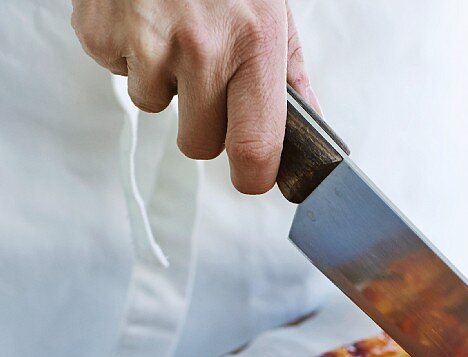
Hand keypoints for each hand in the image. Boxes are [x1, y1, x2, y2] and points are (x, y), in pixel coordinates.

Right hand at [71, 0, 315, 194]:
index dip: (253, 176)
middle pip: (199, 144)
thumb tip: (310, 125)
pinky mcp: (104, 32)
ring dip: (162, 79)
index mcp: (253, 44)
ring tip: (171, 27)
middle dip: (202, 122)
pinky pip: (117, 72)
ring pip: (155, 107)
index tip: (252, 175)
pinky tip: (141, 14)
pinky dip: (127, 51)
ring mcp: (148, 42)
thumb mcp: (272, 9)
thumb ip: (290, 74)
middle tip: (205, 73)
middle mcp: (202, 48)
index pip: (255, 150)